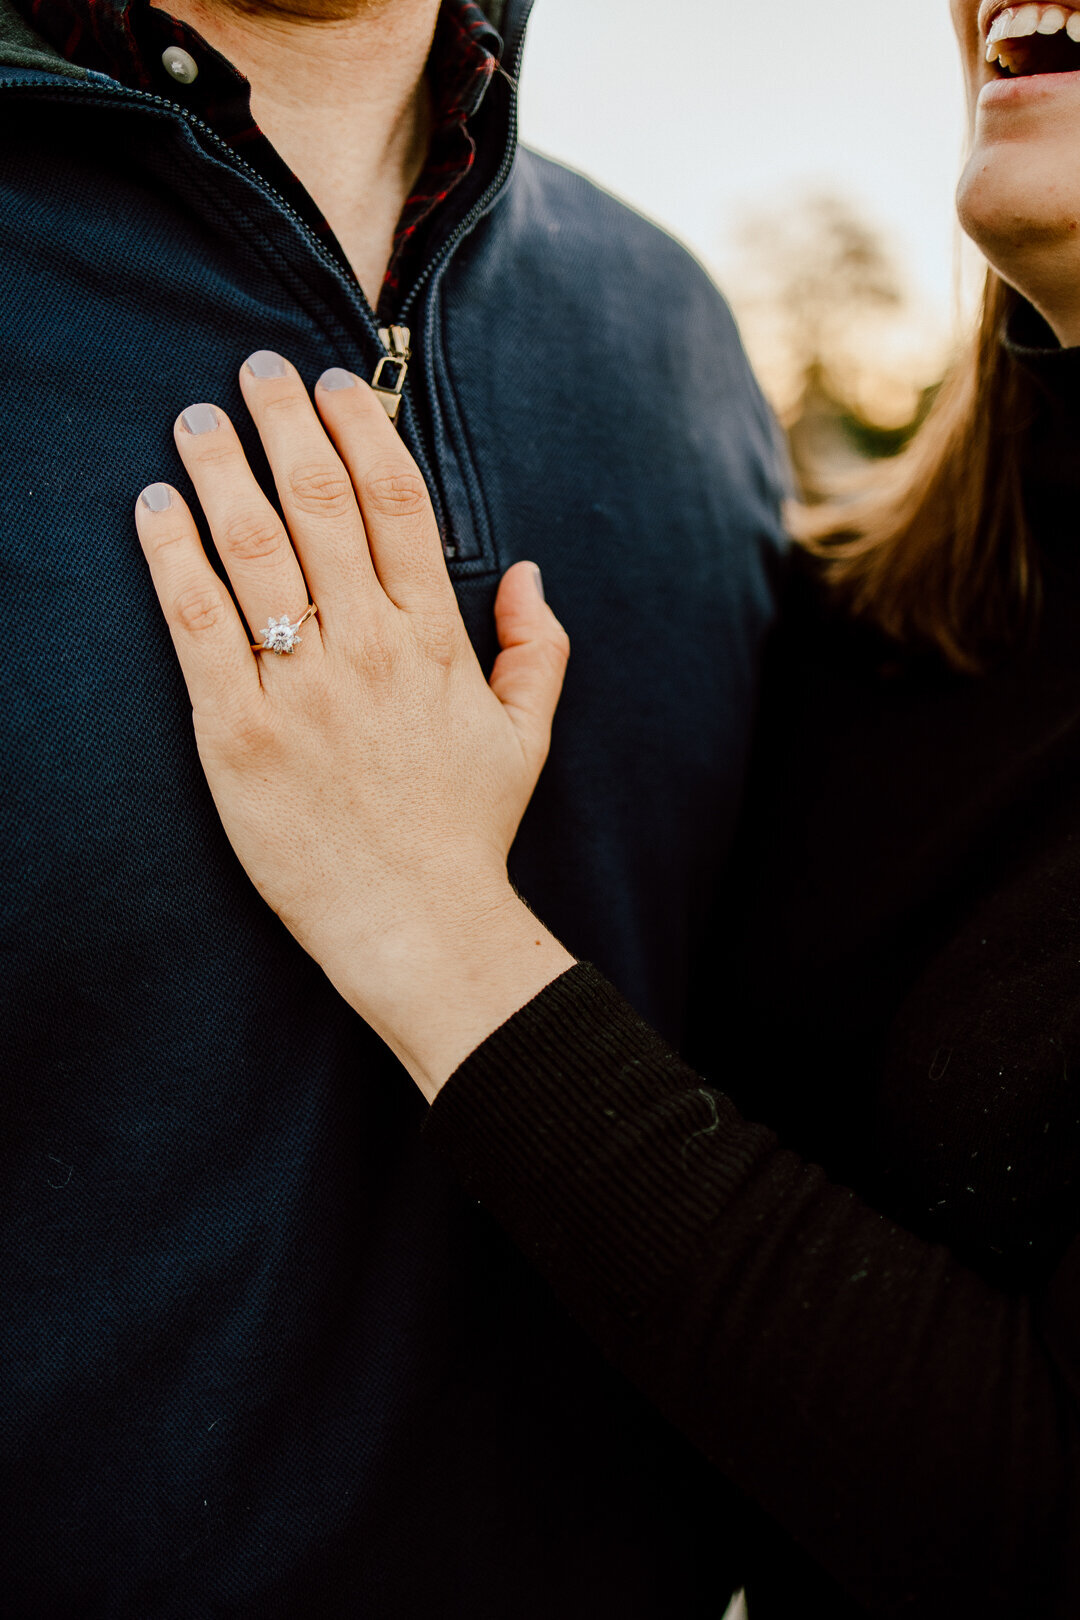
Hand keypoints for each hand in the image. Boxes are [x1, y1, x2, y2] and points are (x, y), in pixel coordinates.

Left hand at [135, 354, 574, 1093]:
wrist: (416, 923)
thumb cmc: (467, 831)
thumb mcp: (526, 736)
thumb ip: (538, 648)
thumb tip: (530, 571)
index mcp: (435, 640)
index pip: (394, 504)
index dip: (360, 429)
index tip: (333, 381)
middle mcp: (369, 649)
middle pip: (319, 505)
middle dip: (285, 422)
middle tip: (254, 368)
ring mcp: (302, 688)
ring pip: (254, 550)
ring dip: (221, 470)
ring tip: (196, 419)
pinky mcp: (240, 733)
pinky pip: (199, 626)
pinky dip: (173, 558)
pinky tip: (155, 506)